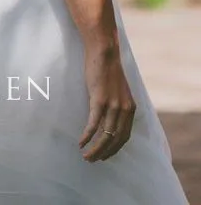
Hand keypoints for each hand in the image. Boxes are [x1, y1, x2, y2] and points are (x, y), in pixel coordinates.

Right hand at [79, 41, 136, 161]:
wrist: (105, 51)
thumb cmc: (107, 68)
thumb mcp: (117, 90)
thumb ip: (116, 104)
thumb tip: (107, 117)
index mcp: (130, 108)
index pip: (125, 136)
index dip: (115, 148)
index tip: (105, 156)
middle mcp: (124, 109)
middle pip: (116, 139)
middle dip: (104, 153)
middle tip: (93, 160)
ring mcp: (113, 105)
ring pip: (105, 135)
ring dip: (95, 149)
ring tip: (86, 156)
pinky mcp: (100, 100)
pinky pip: (93, 124)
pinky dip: (88, 136)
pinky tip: (81, 142)